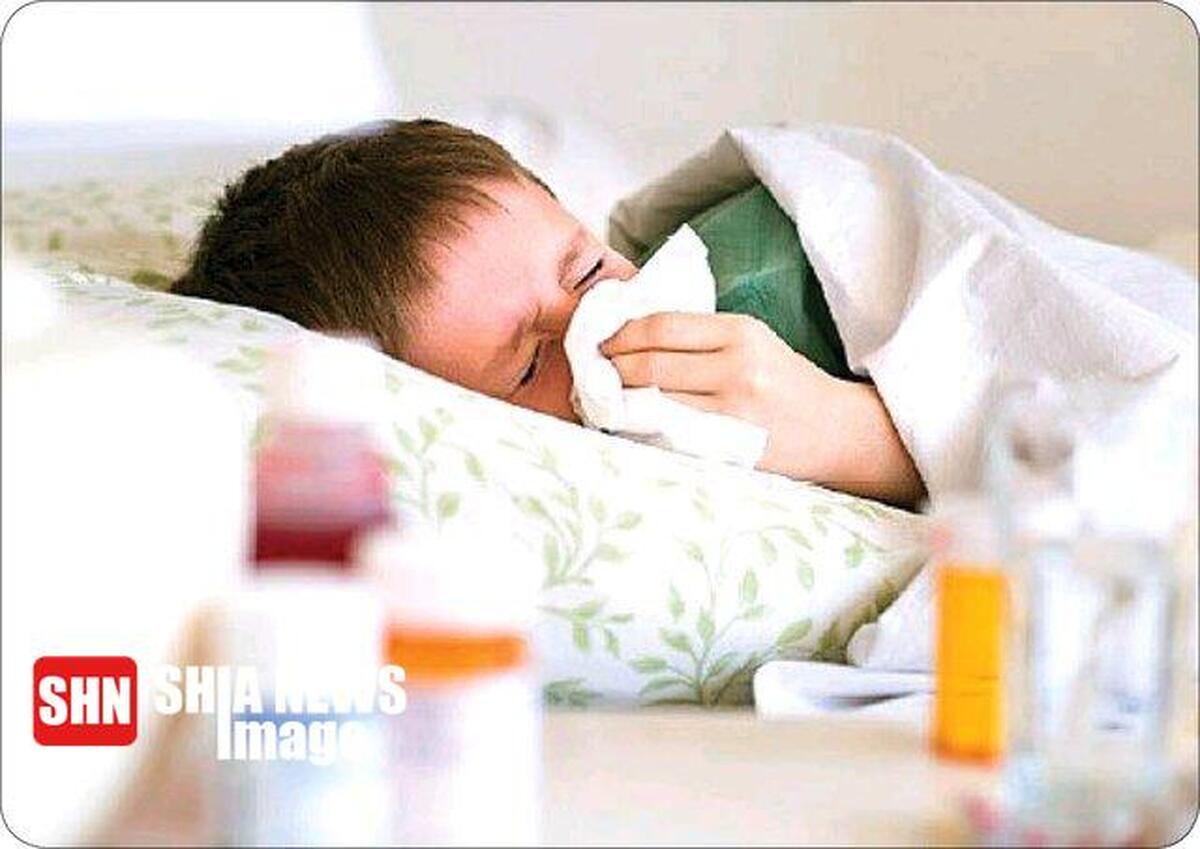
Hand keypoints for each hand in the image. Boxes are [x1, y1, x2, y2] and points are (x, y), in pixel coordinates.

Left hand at [601, 312, 923, 506]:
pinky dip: (640, 429)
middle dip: (609, 368)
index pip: (660, 325)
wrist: (838, 433)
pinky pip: (668, 435)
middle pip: (648, 364)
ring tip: (600, 398)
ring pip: (651, 402)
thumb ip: (703, 337)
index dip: (620, 333)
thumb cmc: (789, 385)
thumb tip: (634, 335)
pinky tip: (626, 425)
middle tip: (590, 371)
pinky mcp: (729, 447)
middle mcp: (736, 368)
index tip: (600, 340)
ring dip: (617, 401)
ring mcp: (732, 411)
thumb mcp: (755, 342)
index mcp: (740, 332)